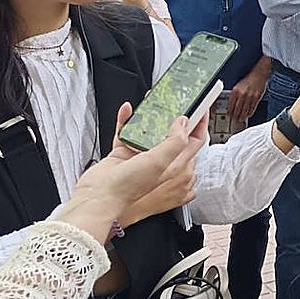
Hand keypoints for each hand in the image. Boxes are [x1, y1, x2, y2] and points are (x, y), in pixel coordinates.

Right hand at [65, 104, 205, 239]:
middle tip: (174, 101)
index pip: (194, 142)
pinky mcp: (123, 154)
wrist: (98, 197)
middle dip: (173, 117)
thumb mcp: (159, 162)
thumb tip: (183, 123)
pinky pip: (127, 133)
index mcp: (174, 165)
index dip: (200, 124)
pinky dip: (126, 121)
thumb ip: (174, 141)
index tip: (201, 108)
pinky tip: (127, 111)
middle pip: (172, 134)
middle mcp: (159, 161)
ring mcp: (141, 157)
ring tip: (152, 102)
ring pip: (149, 131)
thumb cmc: (128, 188)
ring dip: (149, 116)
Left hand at [227, 58, 270, 122]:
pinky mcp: (257, 98)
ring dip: (242, 116)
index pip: (231, 105)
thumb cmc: (248, 80)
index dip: (230, 112)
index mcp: (235, 91)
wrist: (259, 74)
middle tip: (234, 119)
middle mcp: (242, 94)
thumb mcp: (238, 86)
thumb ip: (234, 95)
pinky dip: (249, 113)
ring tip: (240, 119)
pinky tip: (248, 115)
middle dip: (235, 116)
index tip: (229, 115)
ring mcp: (250, 97)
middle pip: (237, 109)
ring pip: (245, 110)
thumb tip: (231, 105)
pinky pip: (252, 108)